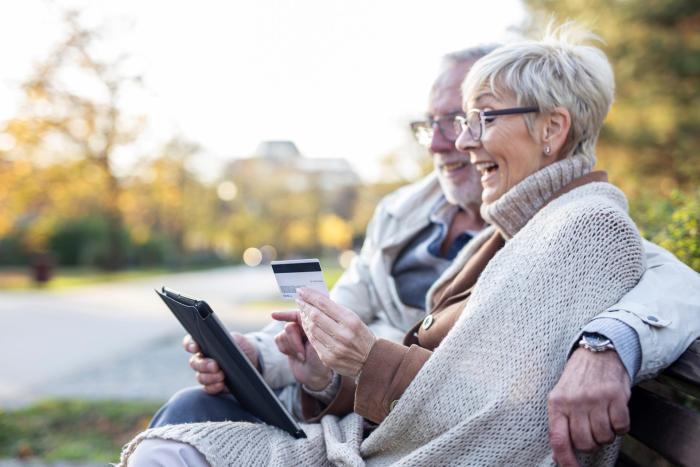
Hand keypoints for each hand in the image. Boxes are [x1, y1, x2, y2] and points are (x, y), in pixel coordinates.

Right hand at [183, 332, 259, 394]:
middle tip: (215, 365)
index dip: (190, 345)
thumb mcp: (237, 339)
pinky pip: (208, 388)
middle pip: (194, 363)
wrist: (253, 360)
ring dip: (209, 377)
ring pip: (200, 377)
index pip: (190, 343)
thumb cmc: (242, 346)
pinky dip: (213, 387)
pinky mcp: (214, 385)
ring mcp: (207, 373)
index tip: (196, 347)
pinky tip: (221, 384)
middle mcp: (203, 359)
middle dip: (203, 365)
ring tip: (221, 375)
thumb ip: (228, 338)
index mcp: (205, 345)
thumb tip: (223, 342)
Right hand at [272, 310, 332, 390]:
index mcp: (314, 326)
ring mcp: (295, 335)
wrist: (314, 377)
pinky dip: (284, 349)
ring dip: (291, 348)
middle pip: (289, 327)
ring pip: (282, 334)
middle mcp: (304, 327)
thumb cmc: (321, 362)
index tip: (274, 316)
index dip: (287, 313)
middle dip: (294, 342)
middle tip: (302, 354)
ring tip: (302, 357)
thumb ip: (310, 332)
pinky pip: (278, 340)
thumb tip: (302, 318)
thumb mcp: (318, 347)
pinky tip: (294, 356)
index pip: (300, 314)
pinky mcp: (287, 342)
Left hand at [294, 287, 375, 377]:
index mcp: (351, 321)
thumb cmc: (361, 335)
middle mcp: (343, 334)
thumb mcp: (354, 319)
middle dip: (305, 306)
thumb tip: (315, 299)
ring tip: (302, 312)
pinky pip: (313, 342)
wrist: (371, 361)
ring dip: (304, 318)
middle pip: (315, 316)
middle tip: (299, 300)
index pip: (324, 304)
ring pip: (312, 329)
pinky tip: (307, 326)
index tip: (301, 290)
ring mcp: (335, 348)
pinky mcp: (328, 358)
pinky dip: (308, 332)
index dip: (310, 296)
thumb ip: (336, 311)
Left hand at [547, 348, 630, 466]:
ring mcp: (595, 399)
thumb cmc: (578, 379)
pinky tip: (615, 414)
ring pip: (604, 437)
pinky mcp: (616, 396)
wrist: (598, 352)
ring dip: (607, 434)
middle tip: (593, 431)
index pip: (559, 440)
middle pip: (585, 443)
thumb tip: (559, 456)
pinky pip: (621, 427)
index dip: (566, 461)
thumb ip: (560, 423)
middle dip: (591, 444)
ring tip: (603, 418)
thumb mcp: (560, 396)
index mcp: (556, 403)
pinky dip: (621, 427)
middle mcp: (574, 402)